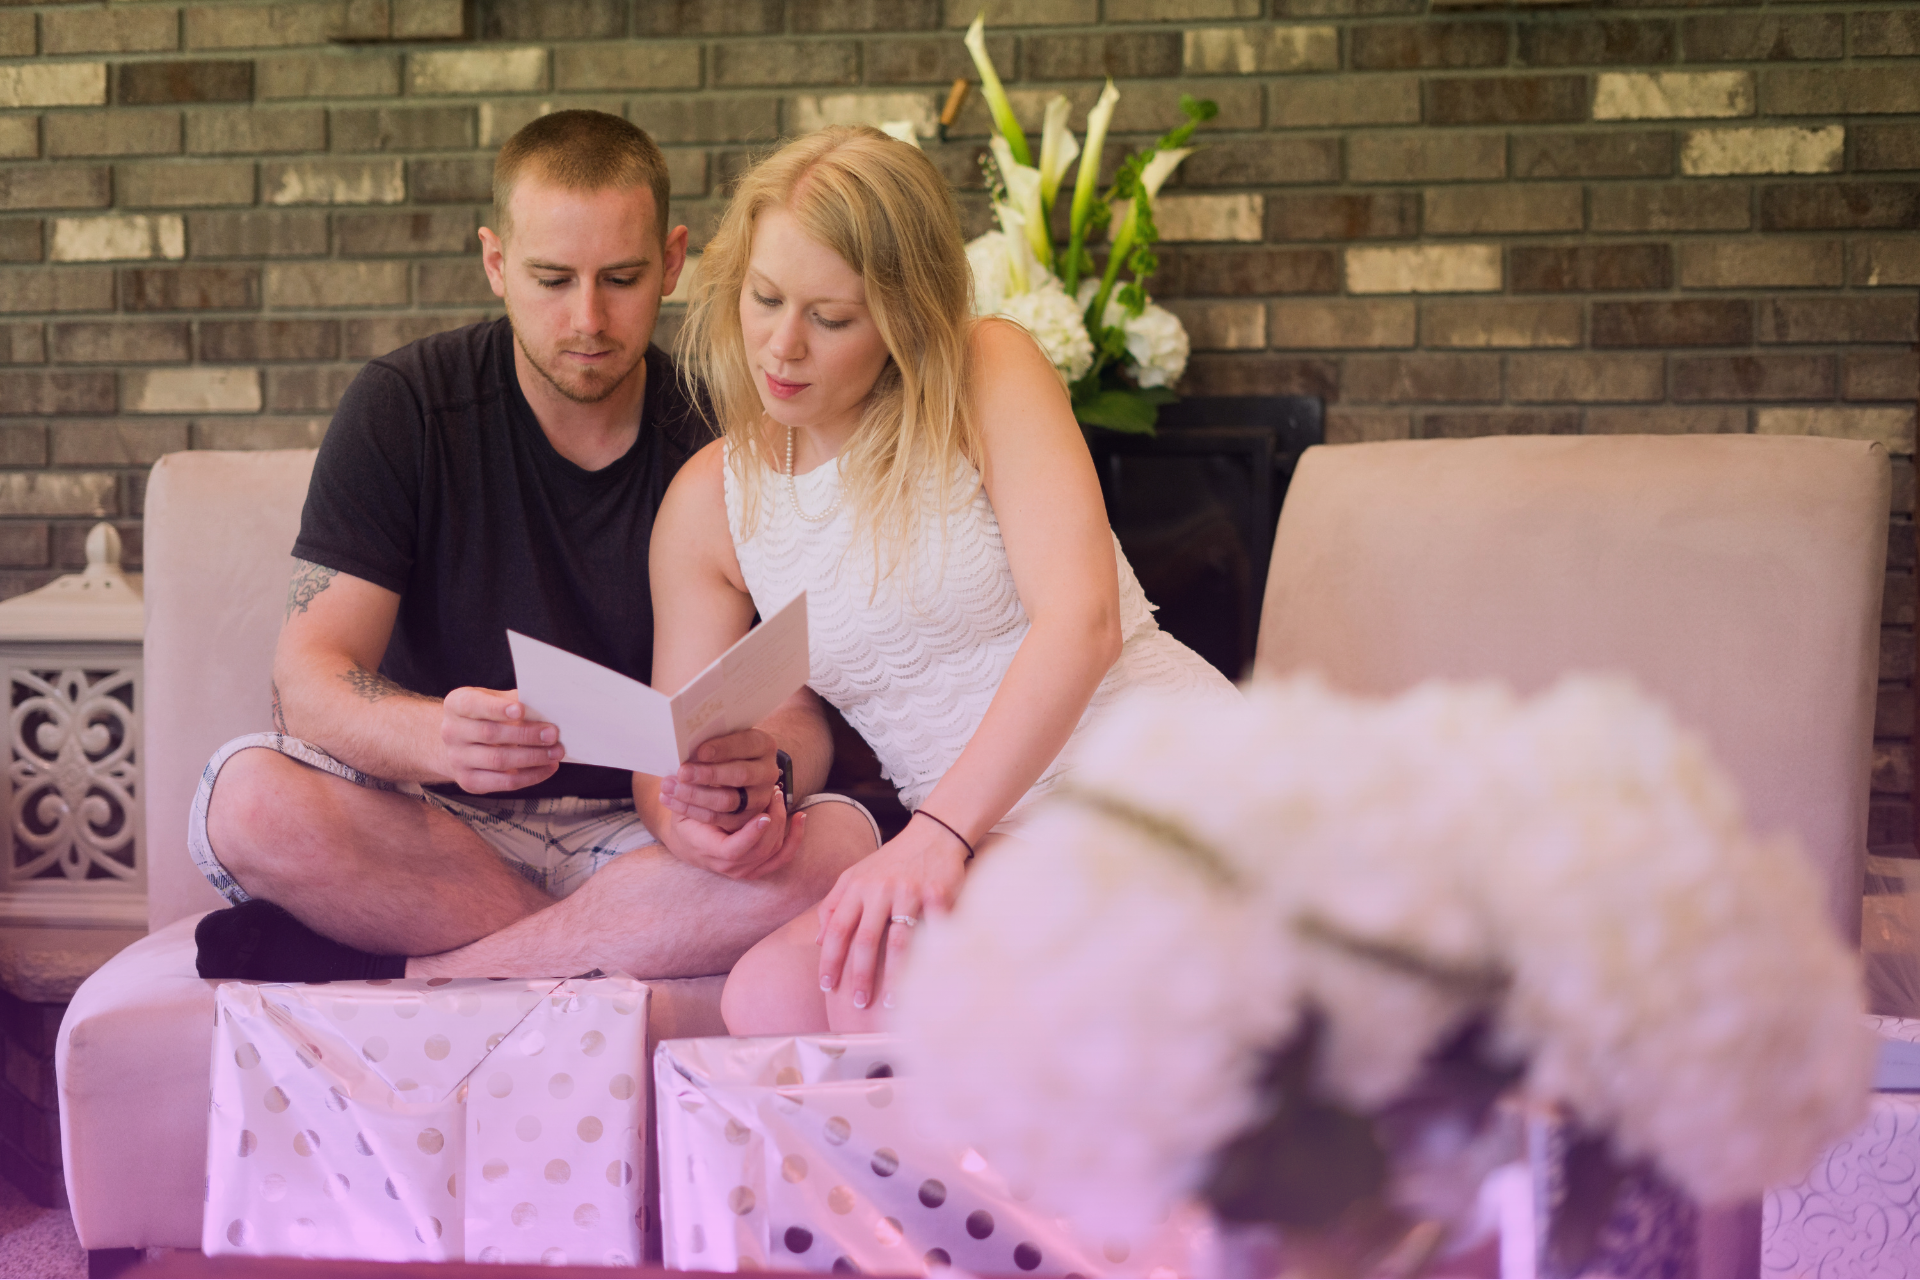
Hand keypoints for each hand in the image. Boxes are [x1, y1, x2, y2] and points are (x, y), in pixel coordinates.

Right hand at [440, 687, 563, 793]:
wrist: (459, 743)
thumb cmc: (484, 716)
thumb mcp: (492, 699)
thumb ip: (513, 700)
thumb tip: (546, 706)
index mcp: (456, 705)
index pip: (473, 705)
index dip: (497, 708)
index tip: (521, 710)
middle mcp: (451, 732)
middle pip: (490, 734)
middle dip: (525, 735)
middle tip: (552, 734)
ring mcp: (457, 759)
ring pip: (498, 760)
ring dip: (532, 757)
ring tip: (556, 752)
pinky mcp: (469, 782)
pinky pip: (504, 782)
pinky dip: (531, 775)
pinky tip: (548, 767)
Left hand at [657, 728, 783, 832]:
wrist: (724, 774)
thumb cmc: (718, 751)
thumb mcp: (720, 740)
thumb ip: (709, 739)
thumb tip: (684, 742)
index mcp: (763, 745)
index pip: (747, 744)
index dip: (723, 748)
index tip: (699, 752)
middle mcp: (768, 771)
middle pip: (740, 775)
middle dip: (708, 774)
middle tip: (682, 773)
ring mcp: (760, 797)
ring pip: (728, 800)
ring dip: (695, 795)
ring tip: (670, 788)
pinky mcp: (747, 818)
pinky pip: (719, 818)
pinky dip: (692, 810)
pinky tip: (671, 800)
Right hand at [661, 791, 807, 881]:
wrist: (686, 842)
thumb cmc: (684, 819)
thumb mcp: (682, 807)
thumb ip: (693, 795)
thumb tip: (686, 773)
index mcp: (708, 851)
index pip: (733, 851)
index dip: (751, 834)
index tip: (763, 815)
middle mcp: (728, 866)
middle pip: (761, 850)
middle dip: (773, 820)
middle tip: (773, 791)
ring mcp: (744, 870)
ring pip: (774, 851)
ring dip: (782, 822)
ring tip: (778, 796)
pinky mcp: (757, 867)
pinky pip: (781, 857)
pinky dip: (795, 838)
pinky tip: (800, 817)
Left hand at [816, 814, 969, 1011]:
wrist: (933, 834)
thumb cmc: (892, 861)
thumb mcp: (855, 875)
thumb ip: (834, 904)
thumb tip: (820, 941)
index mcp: (857, 886)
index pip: (838, 928)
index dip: (831, 959)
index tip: (827, 986)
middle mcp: (880, 889)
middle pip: (865, 939)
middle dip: (860, 975)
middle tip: (857, 1003)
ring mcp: (910, 891)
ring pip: (898, 940)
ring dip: (893, 976)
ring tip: (890, 1002)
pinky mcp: (937, 894)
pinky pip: (932, 931)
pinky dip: (929, 956)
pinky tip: (927, 979)